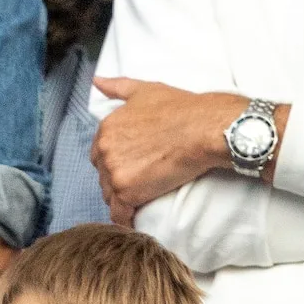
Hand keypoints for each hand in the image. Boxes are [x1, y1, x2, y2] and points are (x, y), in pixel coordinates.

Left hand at [91, 78, 249, 225]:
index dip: (114, 161)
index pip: (99, 153)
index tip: (129, 166)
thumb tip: (97, 82)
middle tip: (137, 184)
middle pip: (103, 175)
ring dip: (121, 199)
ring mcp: (114, 172)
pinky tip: (134, 222)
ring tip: (139, 202)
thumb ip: (118, 87)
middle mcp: (104, 149)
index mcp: (106, 128)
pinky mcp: (128, 192)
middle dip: (116, 180)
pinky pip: (120, 214)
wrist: (205, 129)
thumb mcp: (145, 90)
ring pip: (110, 194)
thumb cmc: (182, 109)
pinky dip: (125, 220)